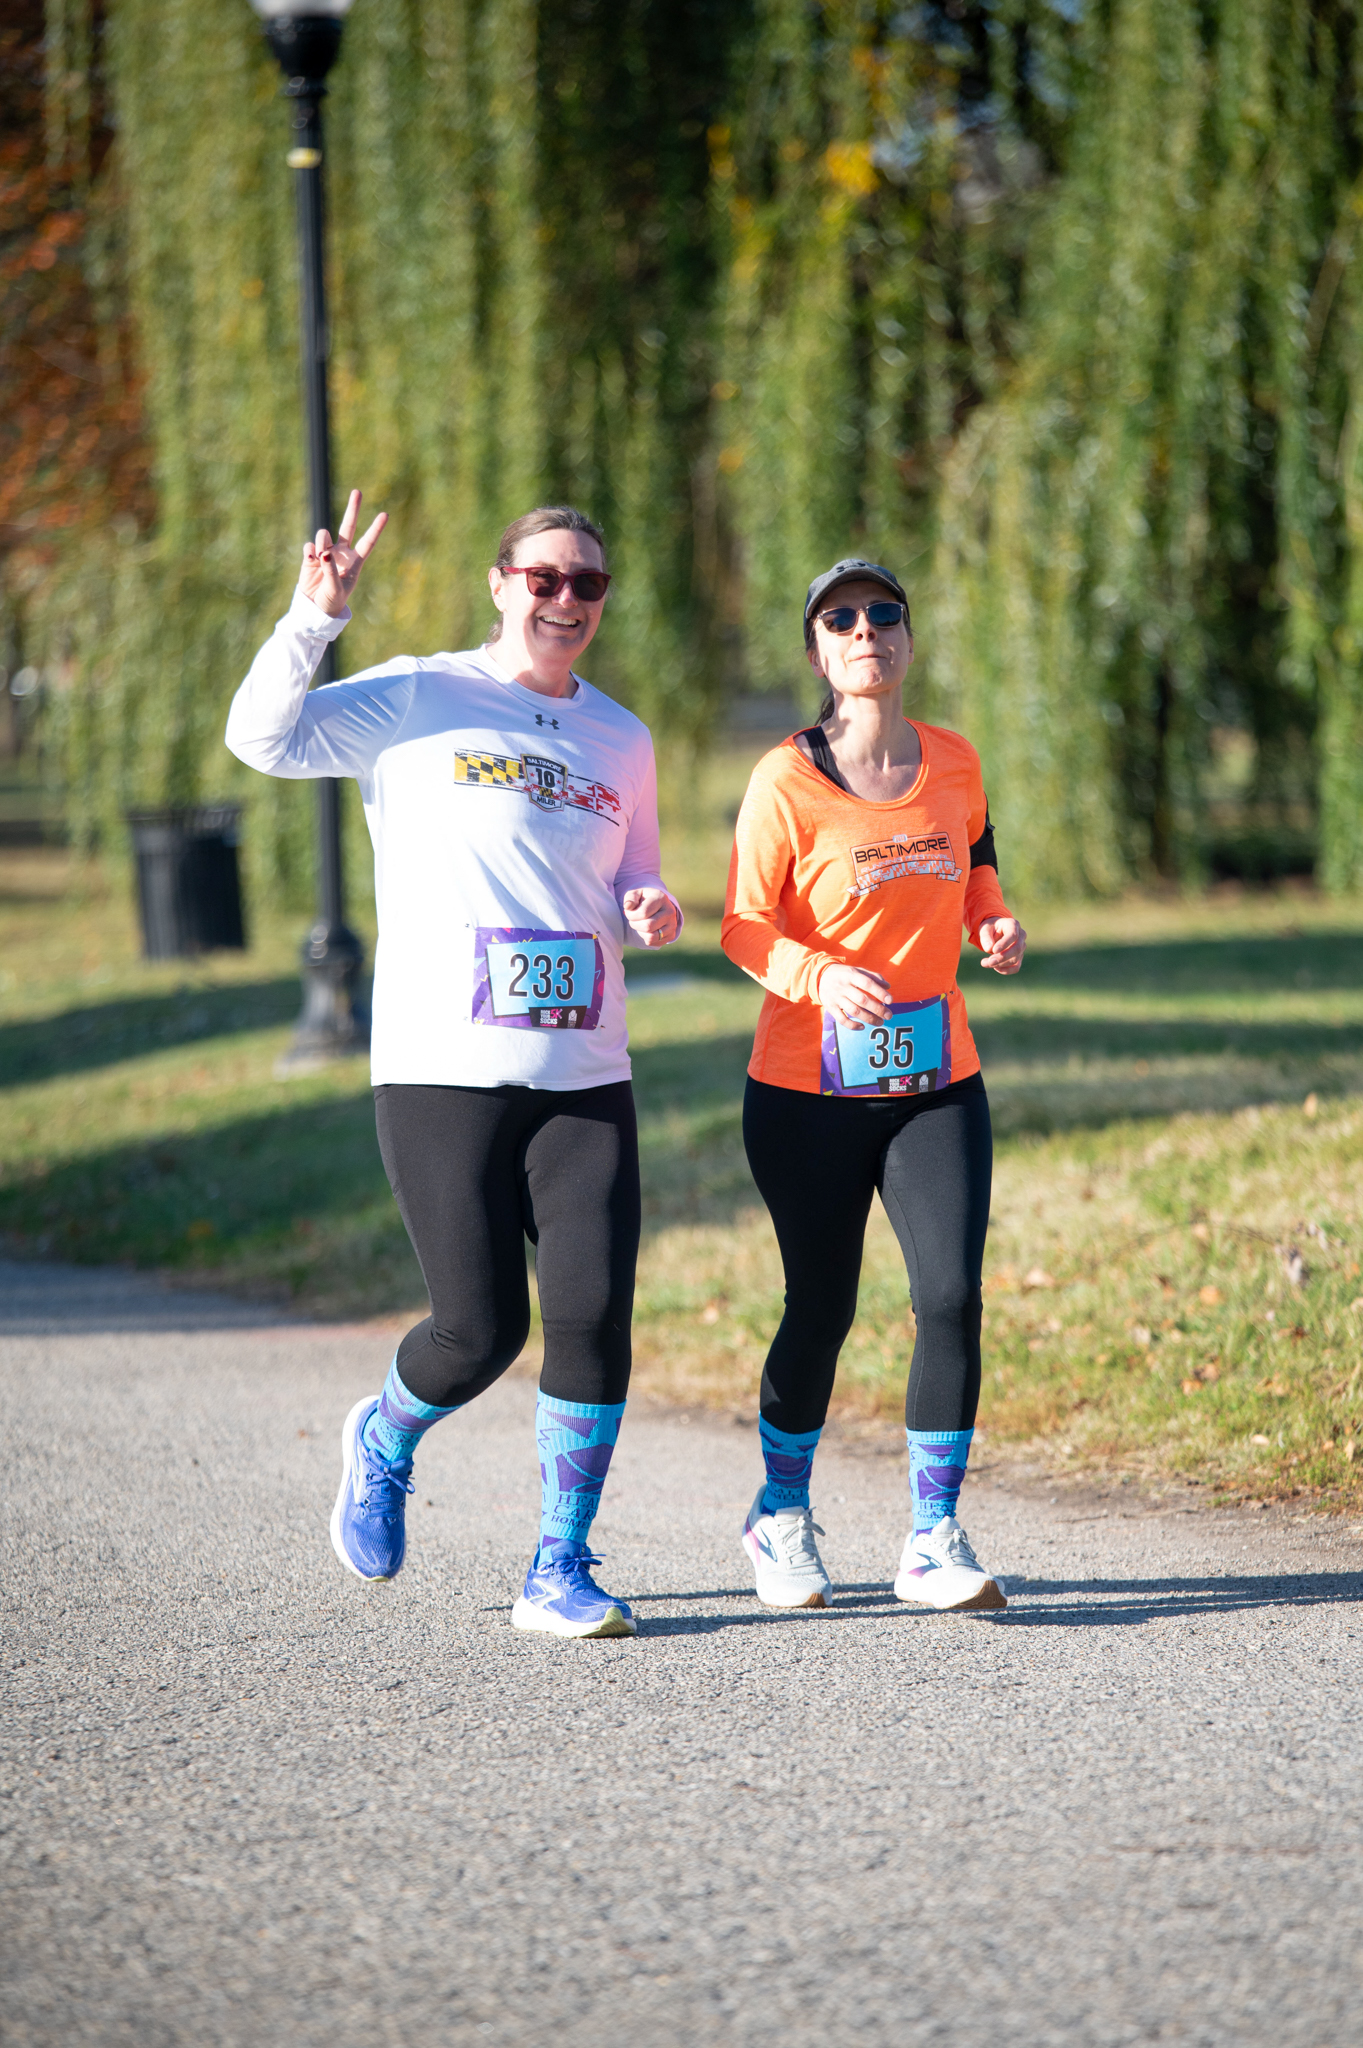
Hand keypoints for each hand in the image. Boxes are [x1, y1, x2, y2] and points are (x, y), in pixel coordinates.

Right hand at [298, 488, 387, 617]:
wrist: (315, 608)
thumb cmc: (332, 601)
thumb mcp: (335, 589)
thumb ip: (331, 570)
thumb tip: (325, 551)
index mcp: (355, 562)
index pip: (368, 543)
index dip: (376, 529)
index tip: (385, 514)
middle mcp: (342, 554)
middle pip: (348, 526)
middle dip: (352, 509)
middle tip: (357, 492)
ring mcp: (326, 553)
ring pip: (324, 535)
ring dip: (322, 542)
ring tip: (319, 558)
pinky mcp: (310, 556)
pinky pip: (310, 546)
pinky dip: (310, 550)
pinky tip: (310, 559)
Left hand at [623, 887, 678, 948]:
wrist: (657, 906)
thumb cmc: (643, 900)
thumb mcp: (635, 894)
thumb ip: (630, 898)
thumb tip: (628, 906)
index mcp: (661, 898)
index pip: (643, 913)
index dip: (631, 915)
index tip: (629, 912)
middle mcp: (670, 911)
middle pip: (648, 926)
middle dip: (635, 924)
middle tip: (633, 919)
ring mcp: (672, 924)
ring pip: (651, 937)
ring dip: (640, 932)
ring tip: (639, 924)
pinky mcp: (671, 935)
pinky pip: (653, 942)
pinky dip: (645, 937)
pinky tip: (646, 929)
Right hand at [818, 961, 891, 1027]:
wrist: (819, 976)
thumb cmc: (844, 974)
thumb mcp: (857, 970)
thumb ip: (873, 977)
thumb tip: (888, 987)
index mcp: (851, 975)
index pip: (867, 983)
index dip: (879, 992)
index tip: (890, 1001)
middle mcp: (843, 986)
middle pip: (862, 1000)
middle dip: (877, 1009)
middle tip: (889, 1015)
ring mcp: (836, 998)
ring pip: (854, 1011)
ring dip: (869, 1019)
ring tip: (880, 1022)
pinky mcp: (830, 1007)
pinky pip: (842, 1019)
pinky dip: (853, 1025)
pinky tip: (863, 1027)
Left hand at [979, 916, 1025, 973]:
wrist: (995, 931)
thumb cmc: (990, 928)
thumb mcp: (985, 928)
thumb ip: (986, 937)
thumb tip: (989, 949)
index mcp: (1013, 925)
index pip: (1013, 935)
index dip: (1004, 944)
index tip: (994, 950)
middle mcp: (1021, 935)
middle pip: (1017, 949)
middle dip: (1002, 957)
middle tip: (988, 962)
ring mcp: (1022, 947)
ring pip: (1015, 959)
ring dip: (1000, 964)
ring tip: (984, 962)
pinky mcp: (1019, 957)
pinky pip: (1016, 967)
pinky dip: (1005, 970)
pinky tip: (995, 968)